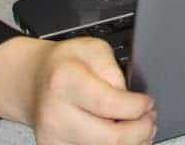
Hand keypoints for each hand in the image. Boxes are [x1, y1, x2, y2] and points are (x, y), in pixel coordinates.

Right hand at [0, 36, 157, 144]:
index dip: (137, 107)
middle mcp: (55, 114)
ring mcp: (53, 137)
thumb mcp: (93, 48)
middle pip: (110, 138)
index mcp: (65, 82)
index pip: (109, 105)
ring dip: (131, 143)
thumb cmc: (65, 64)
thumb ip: (113, 70)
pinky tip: (121, 137)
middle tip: (150, 120)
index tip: (147, 103)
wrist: (35, 81)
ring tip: (139, 129)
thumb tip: (127, 97)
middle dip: (140, 130)